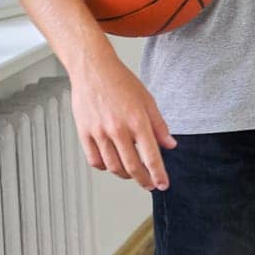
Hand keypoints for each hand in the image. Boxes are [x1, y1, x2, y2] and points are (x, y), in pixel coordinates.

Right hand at [70, 51, 176, 191]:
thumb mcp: (148, 100)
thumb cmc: (121, 82)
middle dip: (144, 180)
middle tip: (150, 185)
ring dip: (125, 175)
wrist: (93, 69)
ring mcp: (99, 133)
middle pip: (132, 167)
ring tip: (133, 174)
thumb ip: (159, 126)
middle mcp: (118, 130)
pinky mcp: (84, 133)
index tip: (163, 185)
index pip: (151, 156)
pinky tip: (112, 164)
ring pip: (113, 167)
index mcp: (137, 121)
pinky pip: (95, 160)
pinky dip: (105, 167)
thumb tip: (170, 145)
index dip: (158, 174)